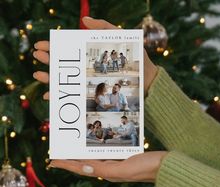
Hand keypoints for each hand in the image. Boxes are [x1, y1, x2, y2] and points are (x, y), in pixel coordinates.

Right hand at [33, 17, 157, 98]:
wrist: (145, 79)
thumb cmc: (135, 58)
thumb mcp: (120, 37)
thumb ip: (103, 27)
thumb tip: (84, 21)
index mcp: (90, 54)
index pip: (68, 49)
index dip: (54, 46)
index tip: (41, 44)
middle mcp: (87, 67)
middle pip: (63, 63)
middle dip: (49, 59)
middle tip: (37, 55)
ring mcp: (88, 80)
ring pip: (64, 80)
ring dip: (49, 78)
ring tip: (38, 74)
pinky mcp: (92, 93)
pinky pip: (72, 95)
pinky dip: (59, 96)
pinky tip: (49, 96)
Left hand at [50, 151, 166, 182]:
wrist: (165, 166)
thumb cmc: (147, 167)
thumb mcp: (125, 169)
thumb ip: (105, 169)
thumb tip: (84, 167)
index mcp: (109, 173)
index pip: (82, 168)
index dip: (67, 165)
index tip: (52, 161)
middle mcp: (110, 169)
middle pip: (85, 164)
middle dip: (70, 160)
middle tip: (57, 155)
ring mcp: (116, 164)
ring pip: (93, 160)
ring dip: (80, 156)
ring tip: (71, 151)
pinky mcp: (123, 159)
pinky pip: (103, 155)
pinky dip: (94, 152)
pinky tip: (93, 148)